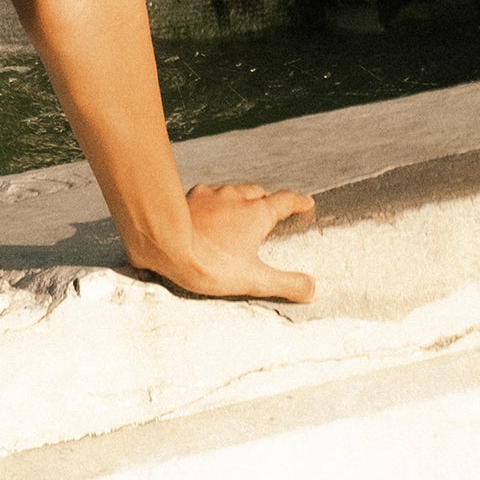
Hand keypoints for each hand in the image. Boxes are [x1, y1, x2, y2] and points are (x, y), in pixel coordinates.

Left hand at [132, 180, 317, 306]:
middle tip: (269, 210)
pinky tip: (206, 212)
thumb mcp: (254, 280)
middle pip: (258, 193)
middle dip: (266, 200)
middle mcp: (237, 197)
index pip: (285, 201)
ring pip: (232, 191)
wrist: (166, 244)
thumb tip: (314, 289)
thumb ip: (287, 284)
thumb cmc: (210, 263)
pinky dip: (213, 201)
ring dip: (238, 199)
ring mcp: (211, 194)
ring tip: (237, 212)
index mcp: (257, 213)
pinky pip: (207, 194)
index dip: (298, 202)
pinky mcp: (189, 197)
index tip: (305, 202)